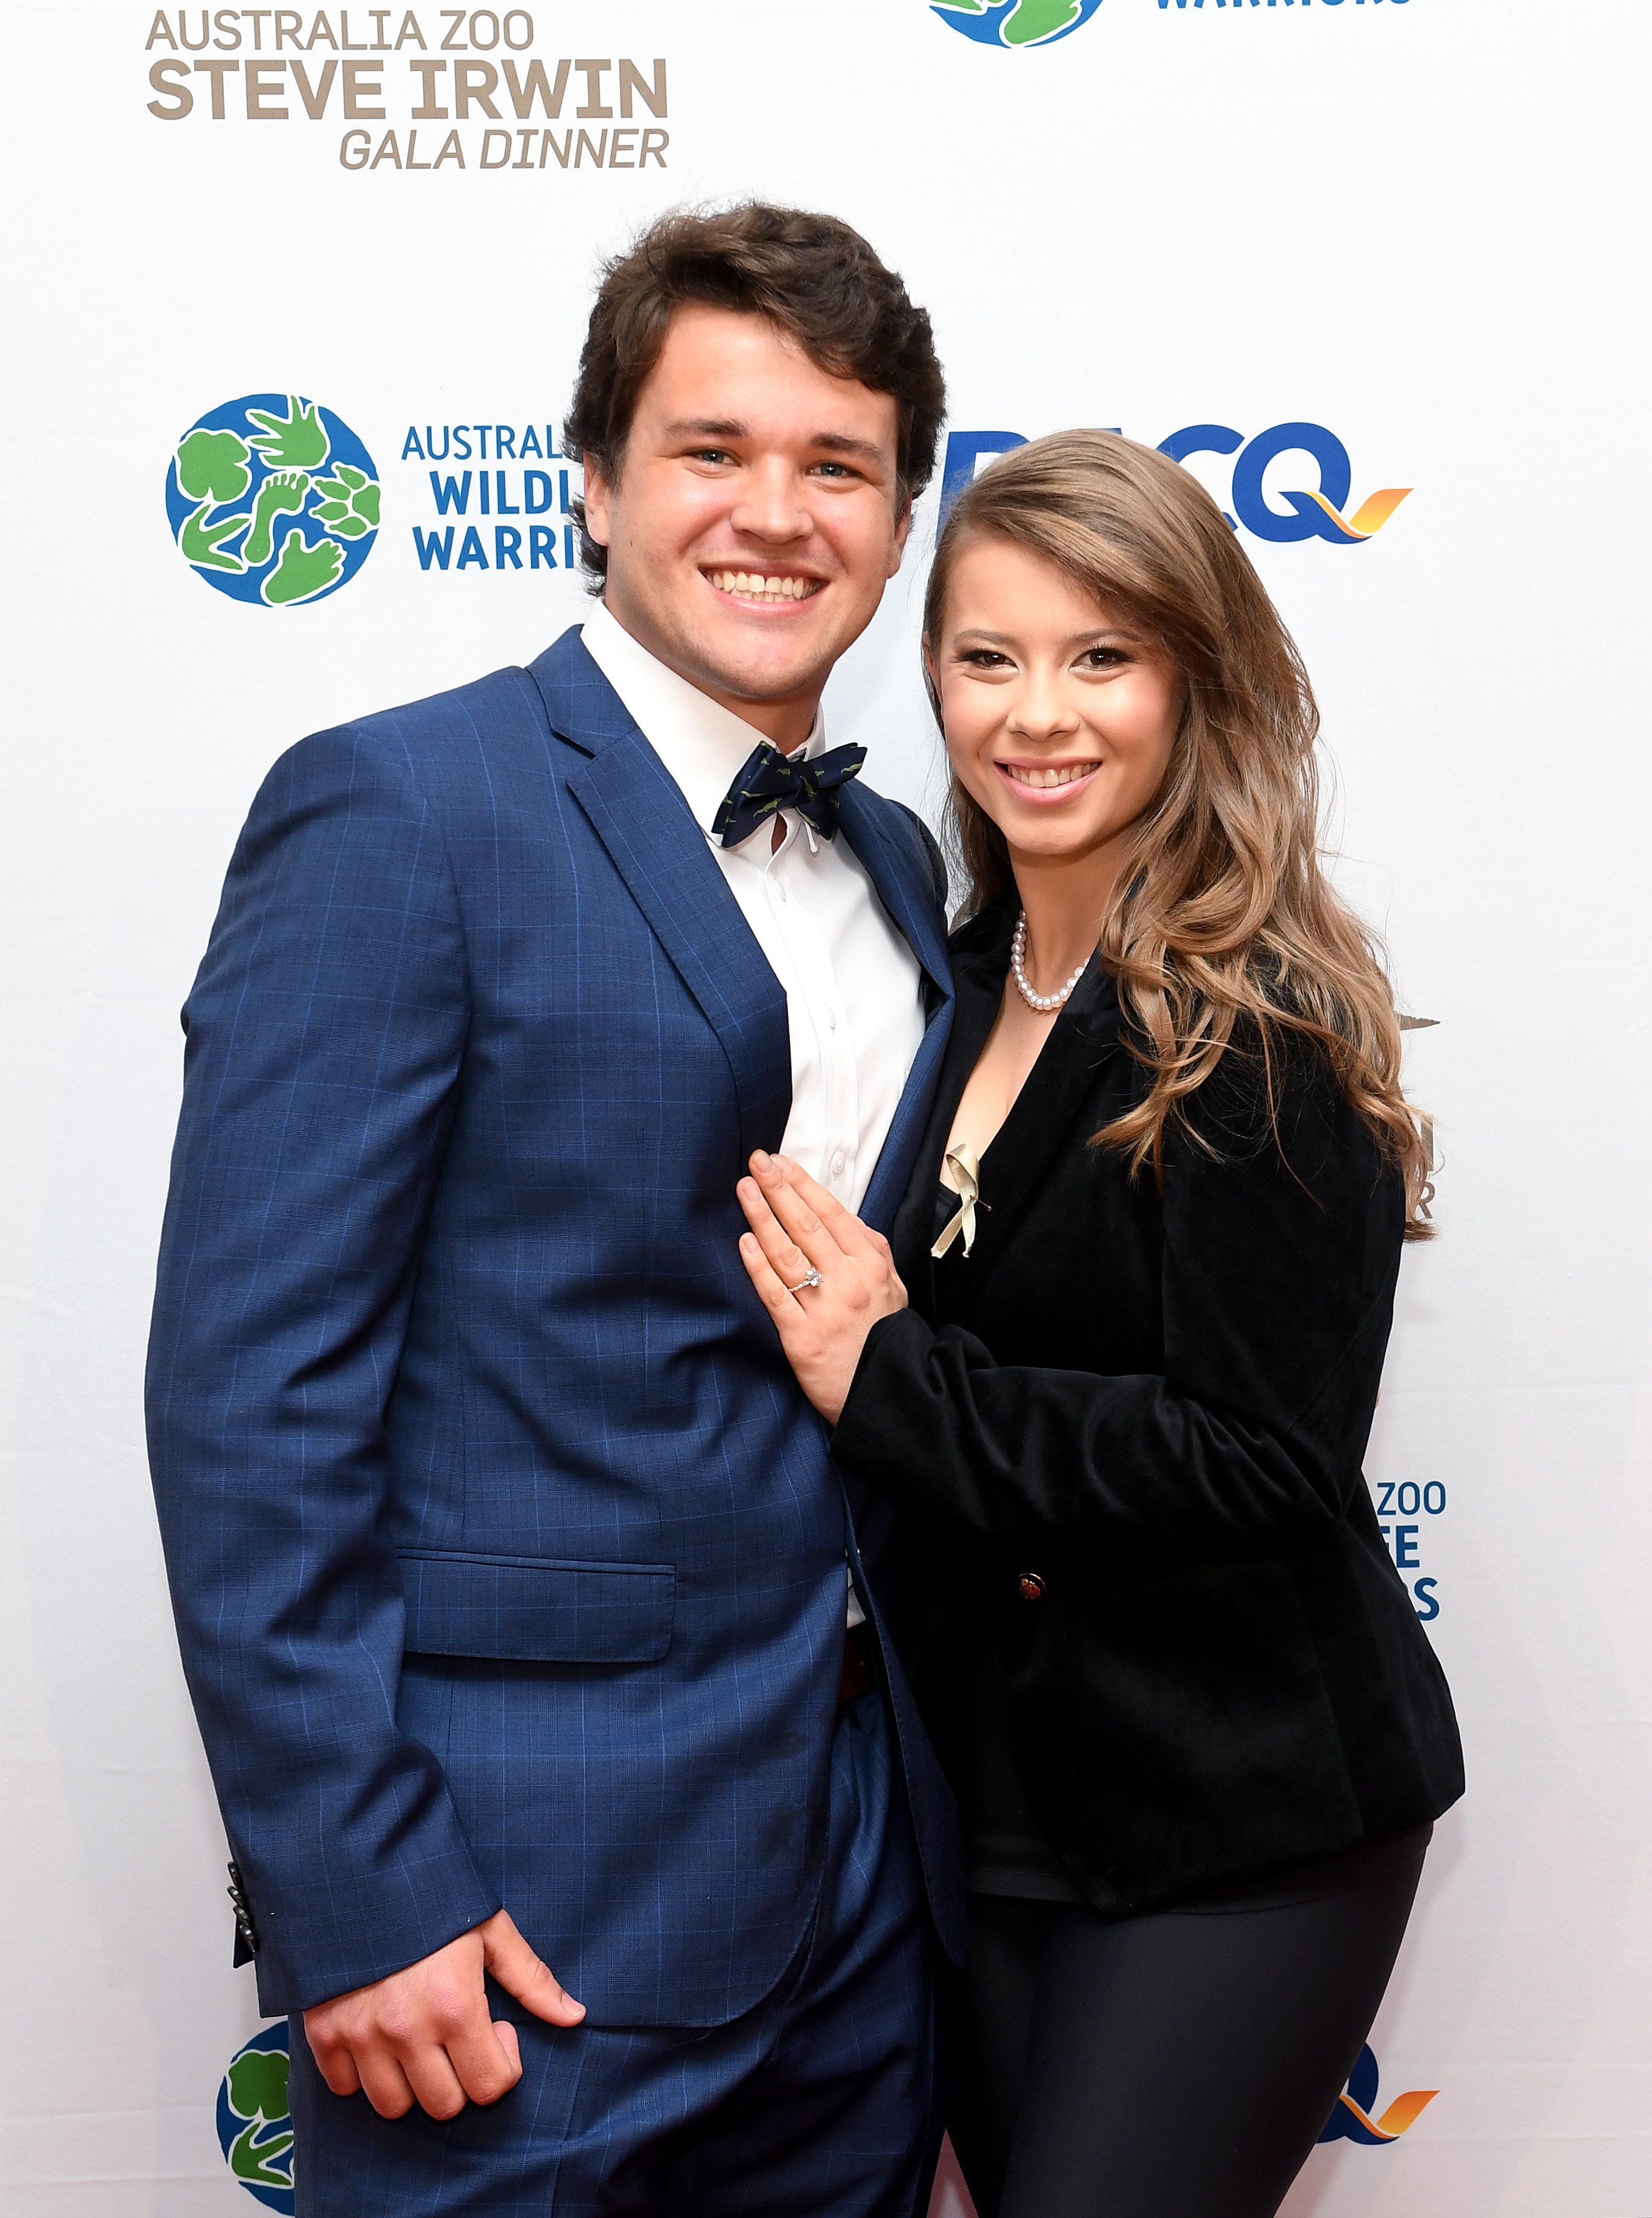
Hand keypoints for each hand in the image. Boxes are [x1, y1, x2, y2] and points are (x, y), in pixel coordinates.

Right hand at [302, 1907, 583, 2120]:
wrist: (358, 1865)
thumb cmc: (432, 1894)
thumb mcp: (489, 1928)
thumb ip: (531, 1978)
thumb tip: (575, 2016)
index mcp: (454, 2004)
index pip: (490, 2086)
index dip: (502, 2063)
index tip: (496, 2028)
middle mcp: (406, 2029)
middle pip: (445, 2106)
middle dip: (461, 2078)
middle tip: (458, 2035)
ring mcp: (360, 2035)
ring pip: (394, 2106)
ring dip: (413, 2083)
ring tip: (420, 2039)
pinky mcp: (324, 2032)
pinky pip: (345, 2088)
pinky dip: (363, 2073)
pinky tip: (378, 2036)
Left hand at [737, 1153, 906, 1425]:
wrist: (888, 1392)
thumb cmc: (885, 1336)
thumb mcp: (892, 1286)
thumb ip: (870, 1249)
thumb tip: (841, 1216)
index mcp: (871, 1264)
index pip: (831, 1213)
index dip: (802, 1184)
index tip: (780, 1162)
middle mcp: (850, 1281)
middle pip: (806, 1226)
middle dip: (778, 1189)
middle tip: (755, 1163)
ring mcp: (825, 1308)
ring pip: (787, 1254)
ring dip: (762, 1217)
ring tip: (744, 1191)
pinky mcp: (802, 1336)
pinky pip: (775, 1294)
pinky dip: (758, 1266)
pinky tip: (744, 1242)